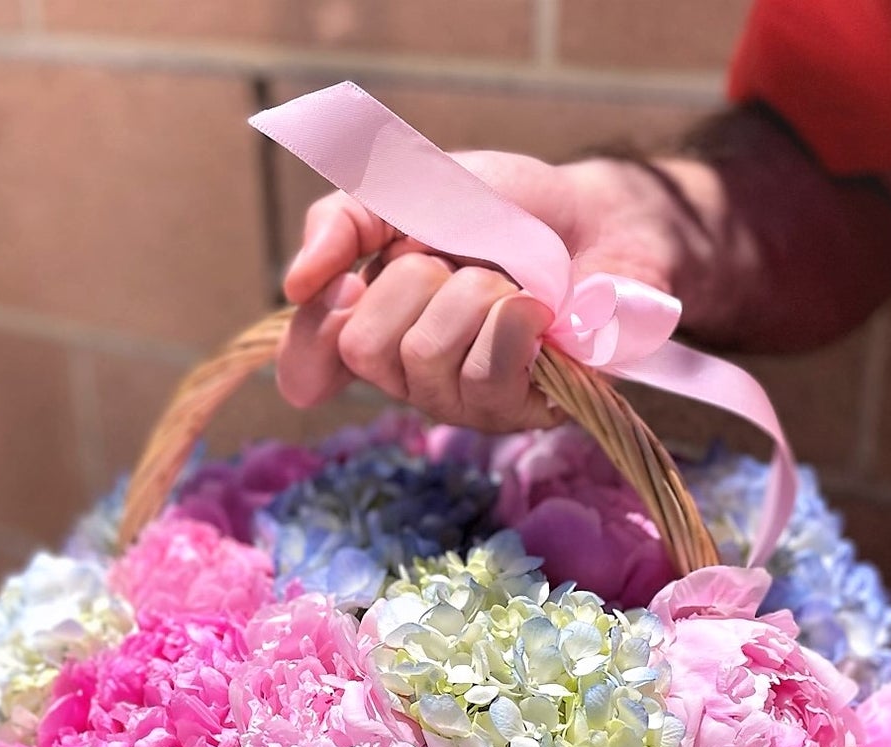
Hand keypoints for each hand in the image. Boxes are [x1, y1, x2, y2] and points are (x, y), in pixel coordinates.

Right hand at [276, 151, 683, 431]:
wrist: (595, 215)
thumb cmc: (504, 210)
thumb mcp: (409, 191)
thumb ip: (343, 222)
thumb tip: (295, 285)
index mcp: (373, 331)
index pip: (308, 364)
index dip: (316, 329)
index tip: (349, 284)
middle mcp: (410, 379)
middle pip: (365, 349)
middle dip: (412, 281)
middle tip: (456, 262)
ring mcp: (463, 404)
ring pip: (427, 356)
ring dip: (471, 293)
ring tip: (506, 281)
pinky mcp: (520, 413)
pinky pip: (487, 377)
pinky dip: (512, 322)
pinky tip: (535, 311)